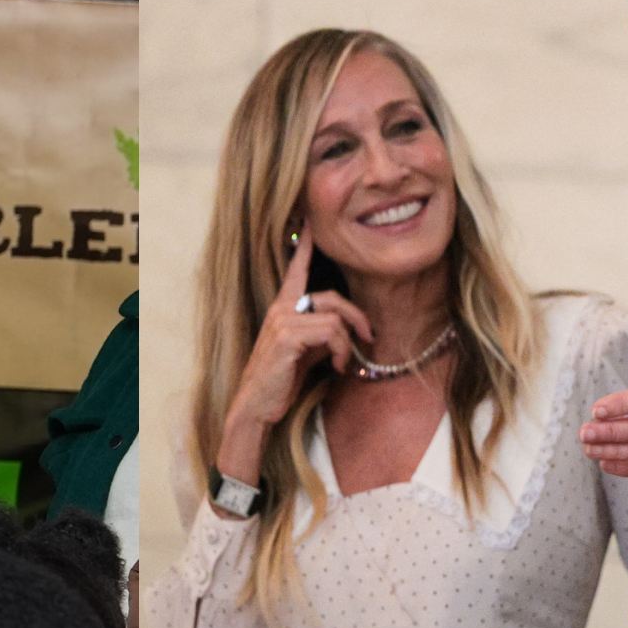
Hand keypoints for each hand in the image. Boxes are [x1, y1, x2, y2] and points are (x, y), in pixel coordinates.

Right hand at [214, 224, 372, 485]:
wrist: (258, 405)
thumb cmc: (282, 380)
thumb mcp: (307, 352)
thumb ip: (322, 334)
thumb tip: (347, 331)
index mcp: (284, 308)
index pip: (296, 269)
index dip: (305, 245)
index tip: (309, 222)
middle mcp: (281, 308)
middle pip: (333, 296)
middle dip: (358, 317)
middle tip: (369, 337)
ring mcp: (282, 320)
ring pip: (335, 316)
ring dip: (349, 342)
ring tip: (345, 362)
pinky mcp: (286, 336)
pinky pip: (330, 332)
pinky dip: (341, 350)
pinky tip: (337, 367)